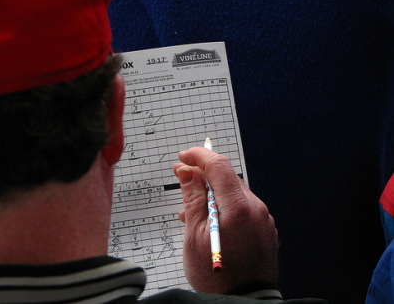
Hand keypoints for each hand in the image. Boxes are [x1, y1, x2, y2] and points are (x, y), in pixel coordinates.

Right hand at [173, 147, 277, 293]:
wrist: (244, 301)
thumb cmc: (217, 277)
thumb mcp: (194, 235)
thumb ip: (193, 198)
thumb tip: (187, 172)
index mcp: (239, 208)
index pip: (219, 166)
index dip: (198, 156)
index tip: (183, 157)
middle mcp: (256, 209)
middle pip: (227, 179)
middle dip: (202, 176)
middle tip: (182, 178)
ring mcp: (263, 219)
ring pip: (233, 194)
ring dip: (212, 195)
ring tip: (190, 212)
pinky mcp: (264, 229)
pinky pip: (242, 208)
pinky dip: (224, 208)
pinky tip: (210, 221)